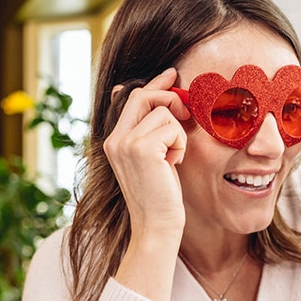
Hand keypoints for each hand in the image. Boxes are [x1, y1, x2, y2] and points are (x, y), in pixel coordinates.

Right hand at [102, 67, 190, 239]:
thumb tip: (162, 99)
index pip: (132, 98)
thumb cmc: (161, 196)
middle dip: (170, 98)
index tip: (172, 74)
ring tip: (173, 158)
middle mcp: (114, 139)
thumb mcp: (155, 159)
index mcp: (114, 140)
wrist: (157, 226)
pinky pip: (172, 127)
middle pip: (143, 96)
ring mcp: (125, 143)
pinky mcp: (141, 149)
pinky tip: (174, 163)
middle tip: (186, 114)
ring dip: (178, 133)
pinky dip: (180, 144)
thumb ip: (152, 131)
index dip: (155, 84)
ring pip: (163, 112)